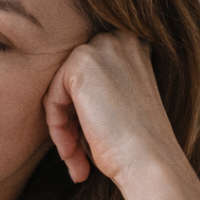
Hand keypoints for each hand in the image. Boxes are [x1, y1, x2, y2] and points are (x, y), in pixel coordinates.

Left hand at [42, 31, 179, 186]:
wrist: (148, 161)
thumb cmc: (135, 145)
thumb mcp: (115, 107)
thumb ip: (92, 91)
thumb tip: (63, 97)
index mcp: (133, 46)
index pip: (86, 81)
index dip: (80, 117)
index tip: (86, 147)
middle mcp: (120, 39)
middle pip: (70, 84)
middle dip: (70, 123)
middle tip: (75, 155)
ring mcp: (102, 47)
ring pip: (59, 93)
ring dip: (62, 130)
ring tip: (74, 158)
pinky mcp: (82, 62)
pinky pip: (51, 98)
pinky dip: (56, 128)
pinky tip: (71, 151)